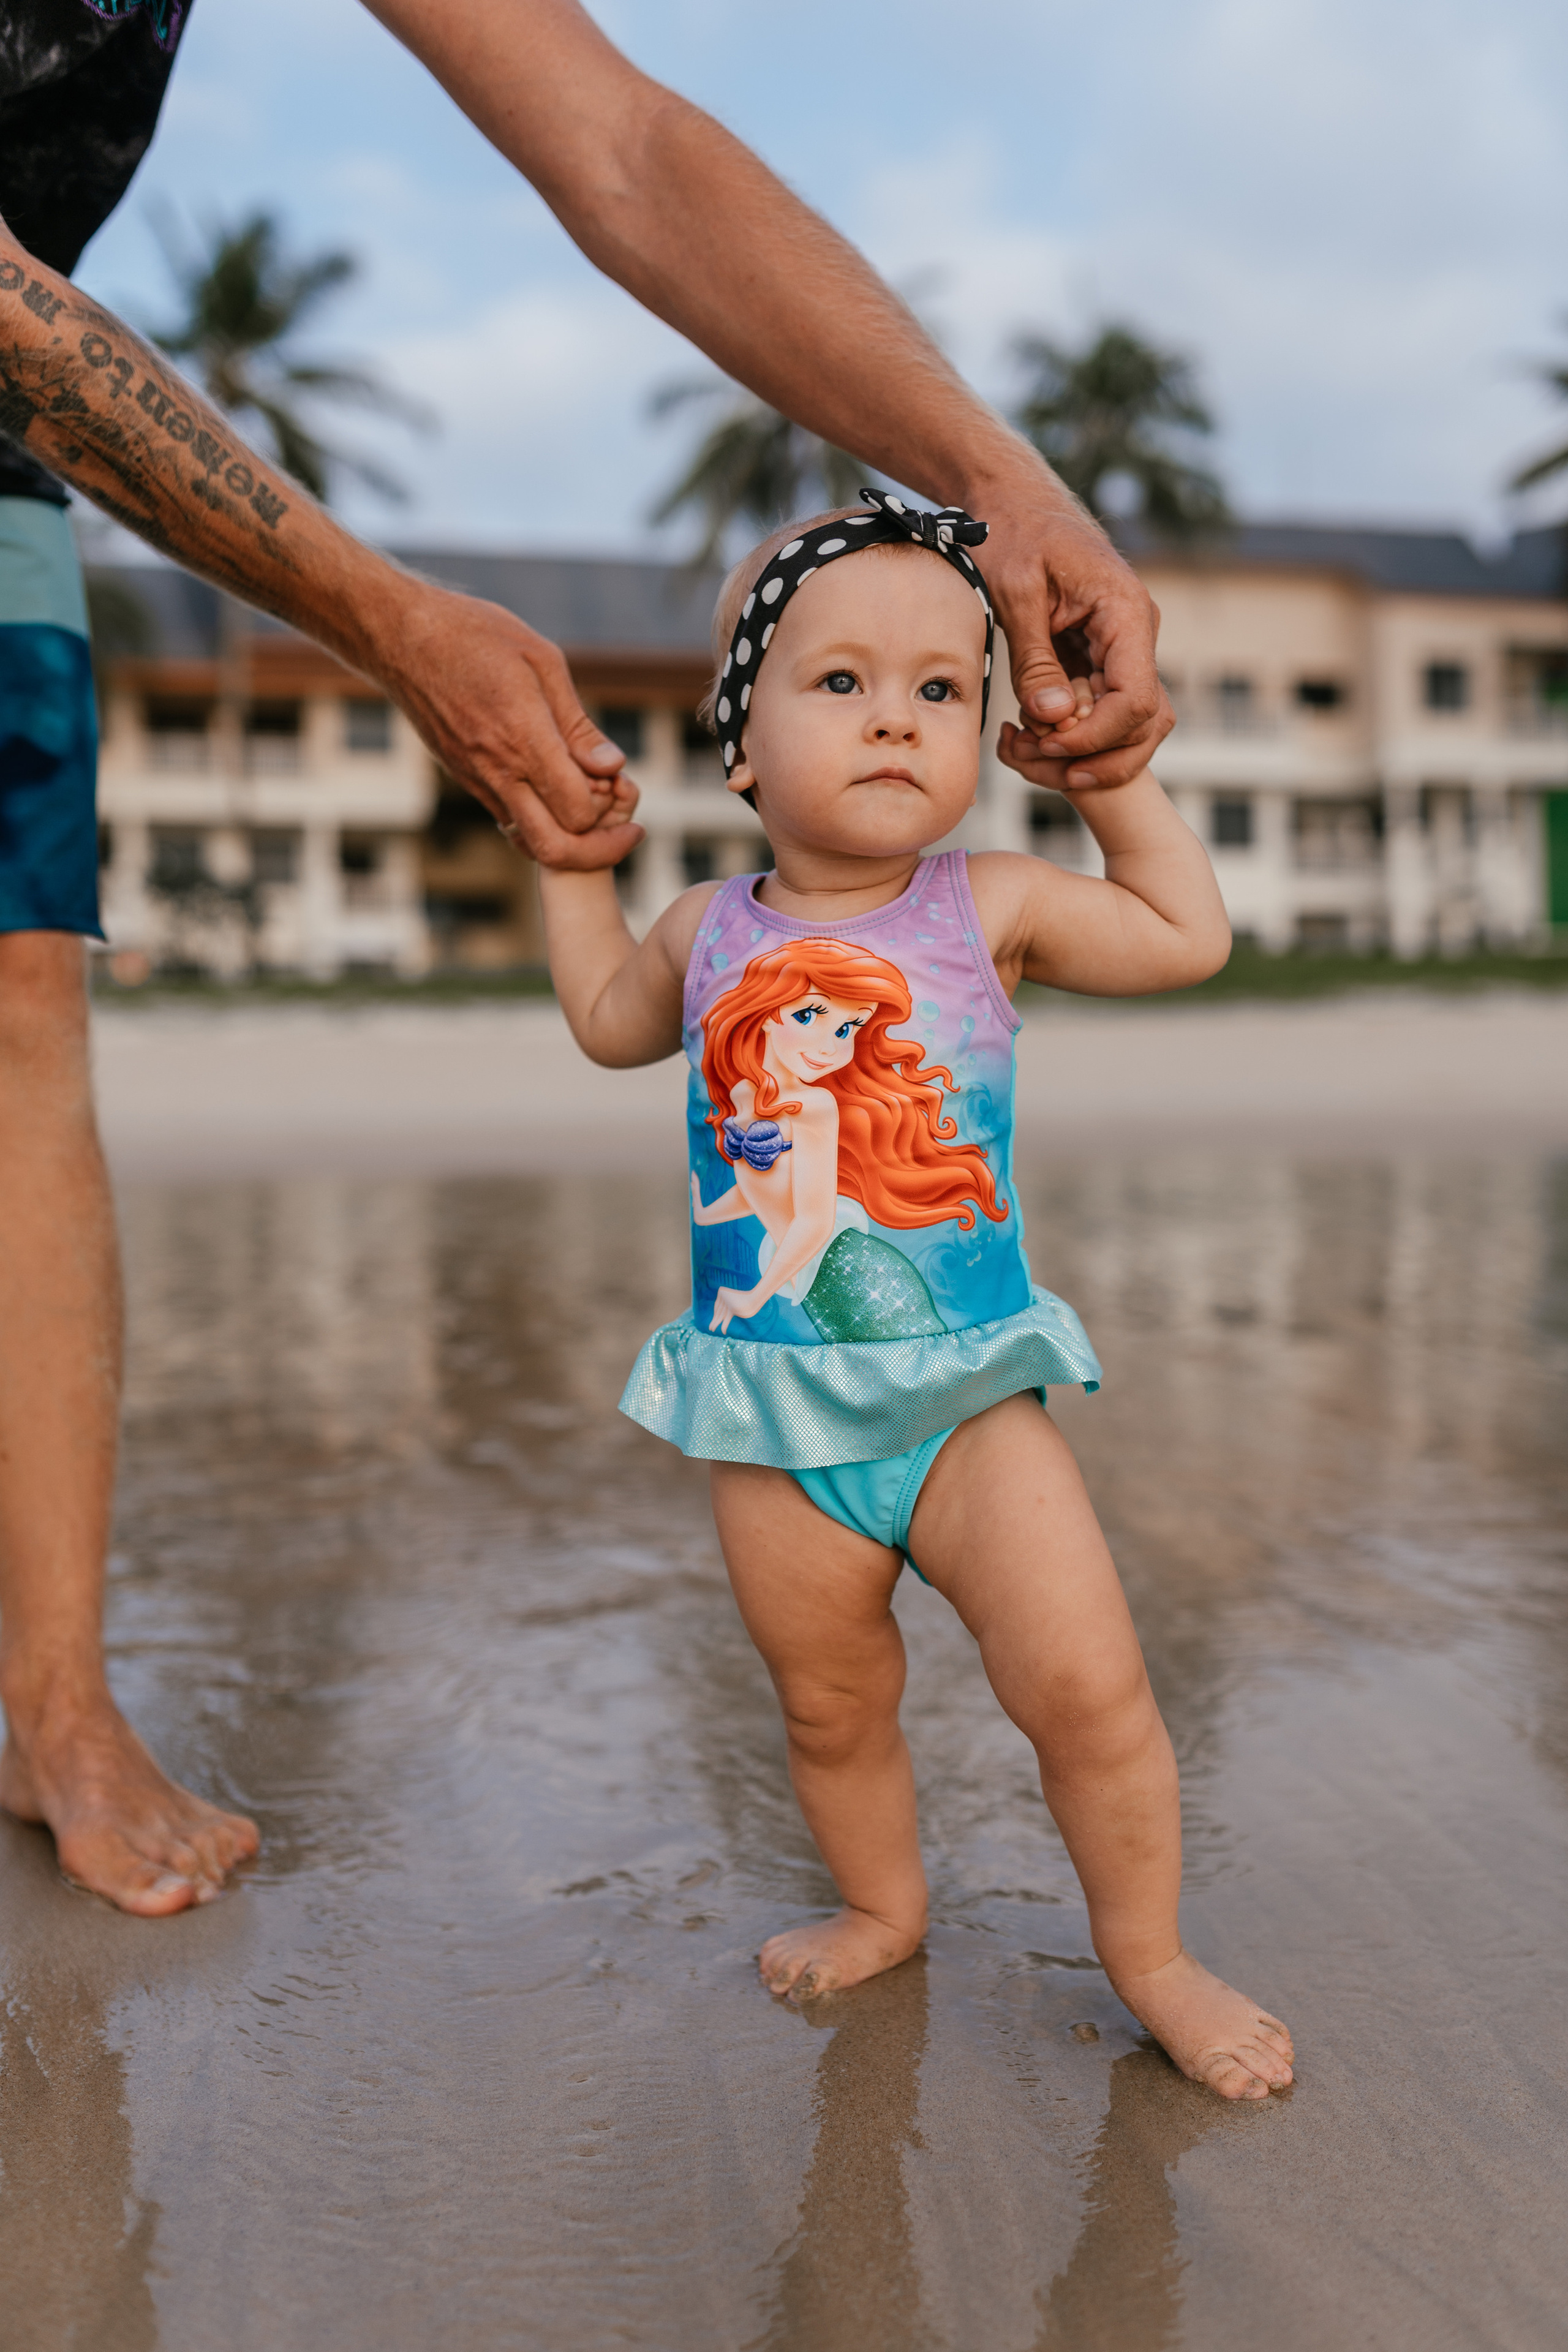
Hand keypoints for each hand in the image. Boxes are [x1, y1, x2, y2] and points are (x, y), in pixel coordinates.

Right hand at [377, 579, 645, 864]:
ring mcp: (477, 780)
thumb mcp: (541, 661)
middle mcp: (498, 770)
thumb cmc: (474, 635)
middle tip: (626, 831)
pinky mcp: (465, 779)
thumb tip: (613, 766)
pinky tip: (555, 786)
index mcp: (523, 738)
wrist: (398, 637)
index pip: (578, 811)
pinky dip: (540, 817)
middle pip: (554, 849)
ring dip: (568, 836)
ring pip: (529, 841)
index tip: (622, 782)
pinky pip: (509, 818)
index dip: (609, 807)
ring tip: (591, 802)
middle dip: (597, 850)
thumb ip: (578, 723)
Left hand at [710, 1285, 760, 1333]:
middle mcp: (723, 1296)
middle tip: (710, 1328)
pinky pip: (726, 1319)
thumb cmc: (747, 1300)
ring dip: (715, 1324)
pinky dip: (724, 1326)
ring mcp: (727, 1301)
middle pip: (718, 1311)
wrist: (756, 1298)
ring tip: (711, 1330)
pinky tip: (723, 1332)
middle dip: (715, 1320)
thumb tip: (723, 1315)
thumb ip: (730, 1305)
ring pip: (720, 1315)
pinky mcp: (732, 1308)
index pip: (717, 1306)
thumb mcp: (736, 1303)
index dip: (716, 1315)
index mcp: (722, 1292)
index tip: (714, 1321)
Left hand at [974, 479, 1173, 790]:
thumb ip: (1034, 657)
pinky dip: (1070, 735)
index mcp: (1125, 613)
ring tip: (1026, 751)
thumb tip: (1052, 716)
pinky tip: (1029, 735)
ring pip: (1130, 729)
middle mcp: (1136, 635)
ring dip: (1083, 755)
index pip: (1137, 699)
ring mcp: (1124, 650)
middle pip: (1144, 725)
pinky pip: (1102, 714)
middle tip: (1032, 757)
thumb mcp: (1014, 593)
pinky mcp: (1102, 660)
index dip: (1095, 735)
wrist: (1014, 501)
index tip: (1048, 742)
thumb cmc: (1014, 532)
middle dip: (1091, 756)